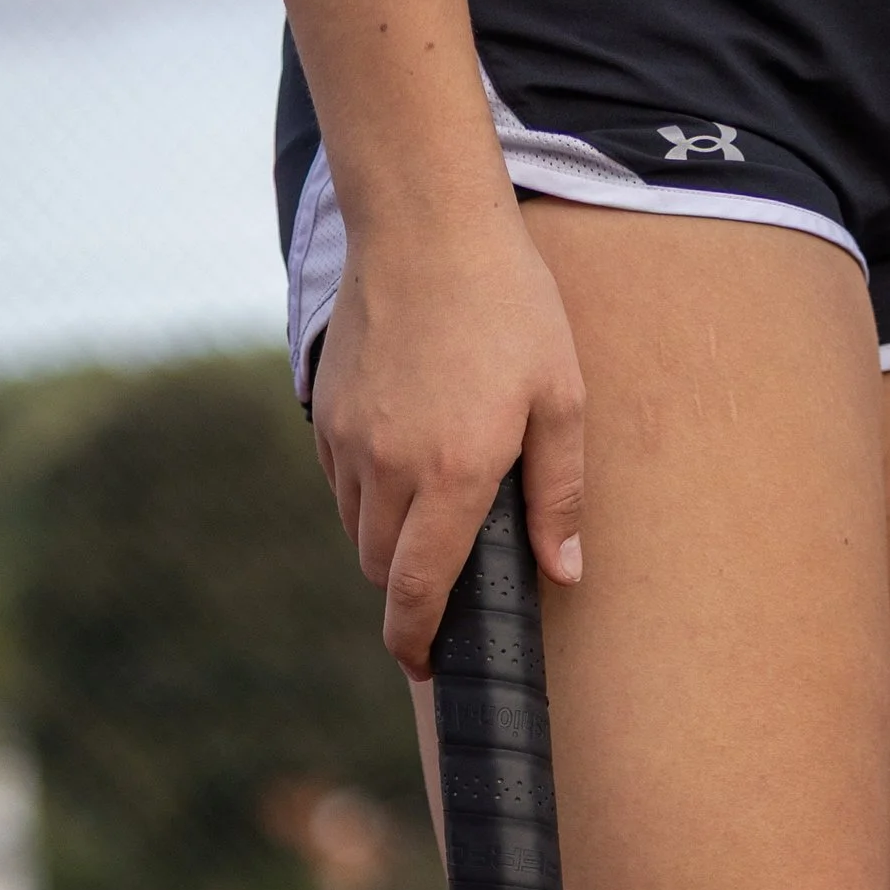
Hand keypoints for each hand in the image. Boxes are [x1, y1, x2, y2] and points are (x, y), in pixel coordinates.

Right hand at [311, 195, 585, 669]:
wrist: (424, 223)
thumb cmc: (507, 307)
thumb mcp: (559, 400)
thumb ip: (560, 495)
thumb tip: (564, 573)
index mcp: (451, 474)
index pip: (416, 590)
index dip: (415, 641)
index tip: (425, 666)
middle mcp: (388, 466)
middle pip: (380, 570)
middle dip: (408, 594)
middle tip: (446, 592)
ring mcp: (348, 438)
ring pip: (357, 529)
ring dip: (388, 544)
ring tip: (433, 518)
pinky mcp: (325, 409)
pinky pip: (341, 483)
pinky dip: (368, 496)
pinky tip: (407, 464)